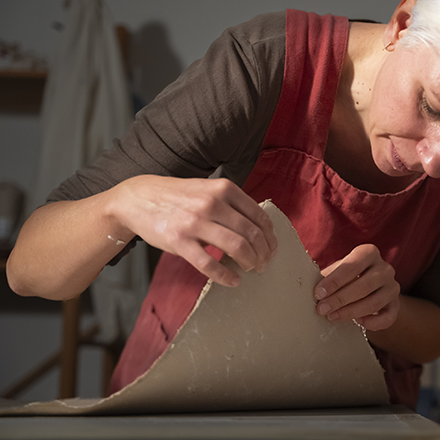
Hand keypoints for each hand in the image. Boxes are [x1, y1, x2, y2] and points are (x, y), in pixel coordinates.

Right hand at [115, 175, 276, 286]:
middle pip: (251, 233)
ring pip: (236, 247)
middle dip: (263, 253)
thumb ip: (231, 204)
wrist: (138, 198)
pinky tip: (233, 280)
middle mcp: (212, 203)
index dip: (270, 236)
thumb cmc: (178, 197)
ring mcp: (195, 222)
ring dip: (250, 262)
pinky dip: (225, 276)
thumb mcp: (208, 190)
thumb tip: (258, 229)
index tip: (272, 248)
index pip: (259, 216)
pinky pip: (209, 263)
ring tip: (252, 270)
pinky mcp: (179, 240)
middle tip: (264, 264)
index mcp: (224, 189)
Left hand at [314, 244, 400, 330]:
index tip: (318, 293)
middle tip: (322, 309)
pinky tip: (357, 322)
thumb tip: (307, 288)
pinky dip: (371, 322)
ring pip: (374, 302)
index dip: (334, 281)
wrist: (370, 288)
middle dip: (340, 299)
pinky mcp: (396, 306)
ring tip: (332, 316)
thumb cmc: (348, 277)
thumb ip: (327, 277)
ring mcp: (393, 287)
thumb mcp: (338, 271)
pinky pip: (387, 317)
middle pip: (365, 285)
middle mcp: (385, 268)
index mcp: (369, 253)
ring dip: (351, 312)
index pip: (352, 265)